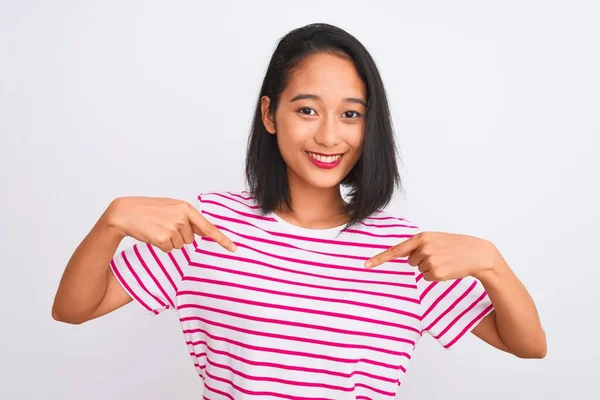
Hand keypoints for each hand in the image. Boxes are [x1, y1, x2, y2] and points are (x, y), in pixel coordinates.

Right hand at [106, 196, 235, 252]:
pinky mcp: (162, 238)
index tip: (233, 248)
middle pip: (190, 239)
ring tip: (158, 229)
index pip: (208, 227)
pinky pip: (169, 249)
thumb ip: (188, 218)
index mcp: (186, 208)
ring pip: (180, 245)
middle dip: (179, 236)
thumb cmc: (149, 210)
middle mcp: (181, 218)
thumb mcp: (172, 208)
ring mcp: (172, 228)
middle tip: (164, 226)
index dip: (221, 239)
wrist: (126, 212)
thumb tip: (203, 233)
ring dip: (170, 241)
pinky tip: (153, 235)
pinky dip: (161, 246)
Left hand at [364, 231, 497, 280]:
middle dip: (421, 260)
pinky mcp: (436, 273)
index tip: (365, 265)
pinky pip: (427, 278)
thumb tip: (406, 258)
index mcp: (421, 237)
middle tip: (439, 256)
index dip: (379, 258)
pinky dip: (436, 276)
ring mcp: (429, 261)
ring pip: (419, 270)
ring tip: (445, 261)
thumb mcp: (435, 239)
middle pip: (410, 261)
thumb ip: (419, 244)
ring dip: (430, 268)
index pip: (396, 250)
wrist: (476, 253)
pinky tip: (447, 269)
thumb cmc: (455, 246)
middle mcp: (423, 248)